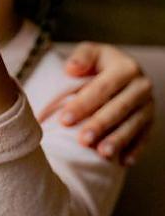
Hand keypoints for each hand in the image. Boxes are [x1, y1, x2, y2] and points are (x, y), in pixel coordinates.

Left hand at [41, 42, 154, 165]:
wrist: (120, 71)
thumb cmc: (97, 64)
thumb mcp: (90, 53)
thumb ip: (81, 57)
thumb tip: (71, 69)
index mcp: (126, 67)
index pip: (102, 88)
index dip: (83, 104)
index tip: (64, 119)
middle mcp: (141, 86)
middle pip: (119, 108)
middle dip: (100, 125)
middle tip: (82, 140)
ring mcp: (148, 106)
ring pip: (134, 125)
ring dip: (118, 140)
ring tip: (102, 153)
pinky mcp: (151, 122)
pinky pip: (144, 137)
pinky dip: (135, 150)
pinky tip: (123, 162)